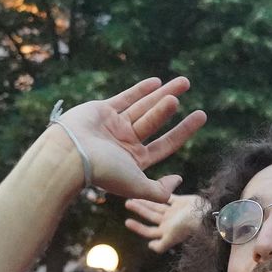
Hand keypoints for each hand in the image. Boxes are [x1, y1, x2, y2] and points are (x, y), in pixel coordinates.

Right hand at [53, 77, 205, 202]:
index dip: (184, 130)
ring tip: (183, 82)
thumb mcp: (137, 186)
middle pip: (155, 120)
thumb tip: (178, 180)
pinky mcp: (102, 111)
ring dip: (161, 95)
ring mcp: (113, 126)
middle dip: (171, 105)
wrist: (70, 155)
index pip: (165, 144)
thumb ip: (159, 190)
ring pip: (143, 107)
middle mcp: (125, 143)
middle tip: (188, 85)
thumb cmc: (104, 172)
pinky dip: (140, 91)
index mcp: (134, 161)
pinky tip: (156, 83)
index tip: (201, 115)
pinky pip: (124, 98)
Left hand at [124, 193, 207, 252]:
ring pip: (157, 206)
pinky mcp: (181, 202)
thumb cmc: (186, 226)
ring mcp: (175, 212)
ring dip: (147, 202)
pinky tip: (155, 189)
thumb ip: (161, 245)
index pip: (149, 231)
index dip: (138, 228)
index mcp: (166, 231)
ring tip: (135, 195)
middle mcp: (169, 222)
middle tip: (128, 202)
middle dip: (140, 210)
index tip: (127, 222)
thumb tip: (150, 246)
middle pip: (151, 216)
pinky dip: (163, 194)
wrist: (204, 214)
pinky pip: (169, 196)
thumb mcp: (171, 238)